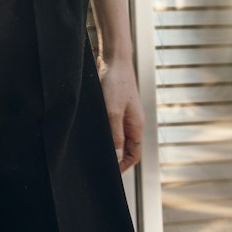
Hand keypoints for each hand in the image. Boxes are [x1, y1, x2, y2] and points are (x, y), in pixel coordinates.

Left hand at [97, 55, 144, 173]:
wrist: (113, 57)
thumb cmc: (115, 81)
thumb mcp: (112, 112)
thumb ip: (115, 136)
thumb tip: (117, 159)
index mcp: (137, 126)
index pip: (134, 155)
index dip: (123, 167)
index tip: (109, 174)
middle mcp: (133, 122)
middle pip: (128, 148)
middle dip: (116, 158)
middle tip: (99, 165)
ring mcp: (125, 114)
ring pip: (119, 137)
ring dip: (110, 145)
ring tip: (95, 152)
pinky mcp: (116, 105)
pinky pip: (113, 125)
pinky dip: (106, 133)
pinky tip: (94, 133)